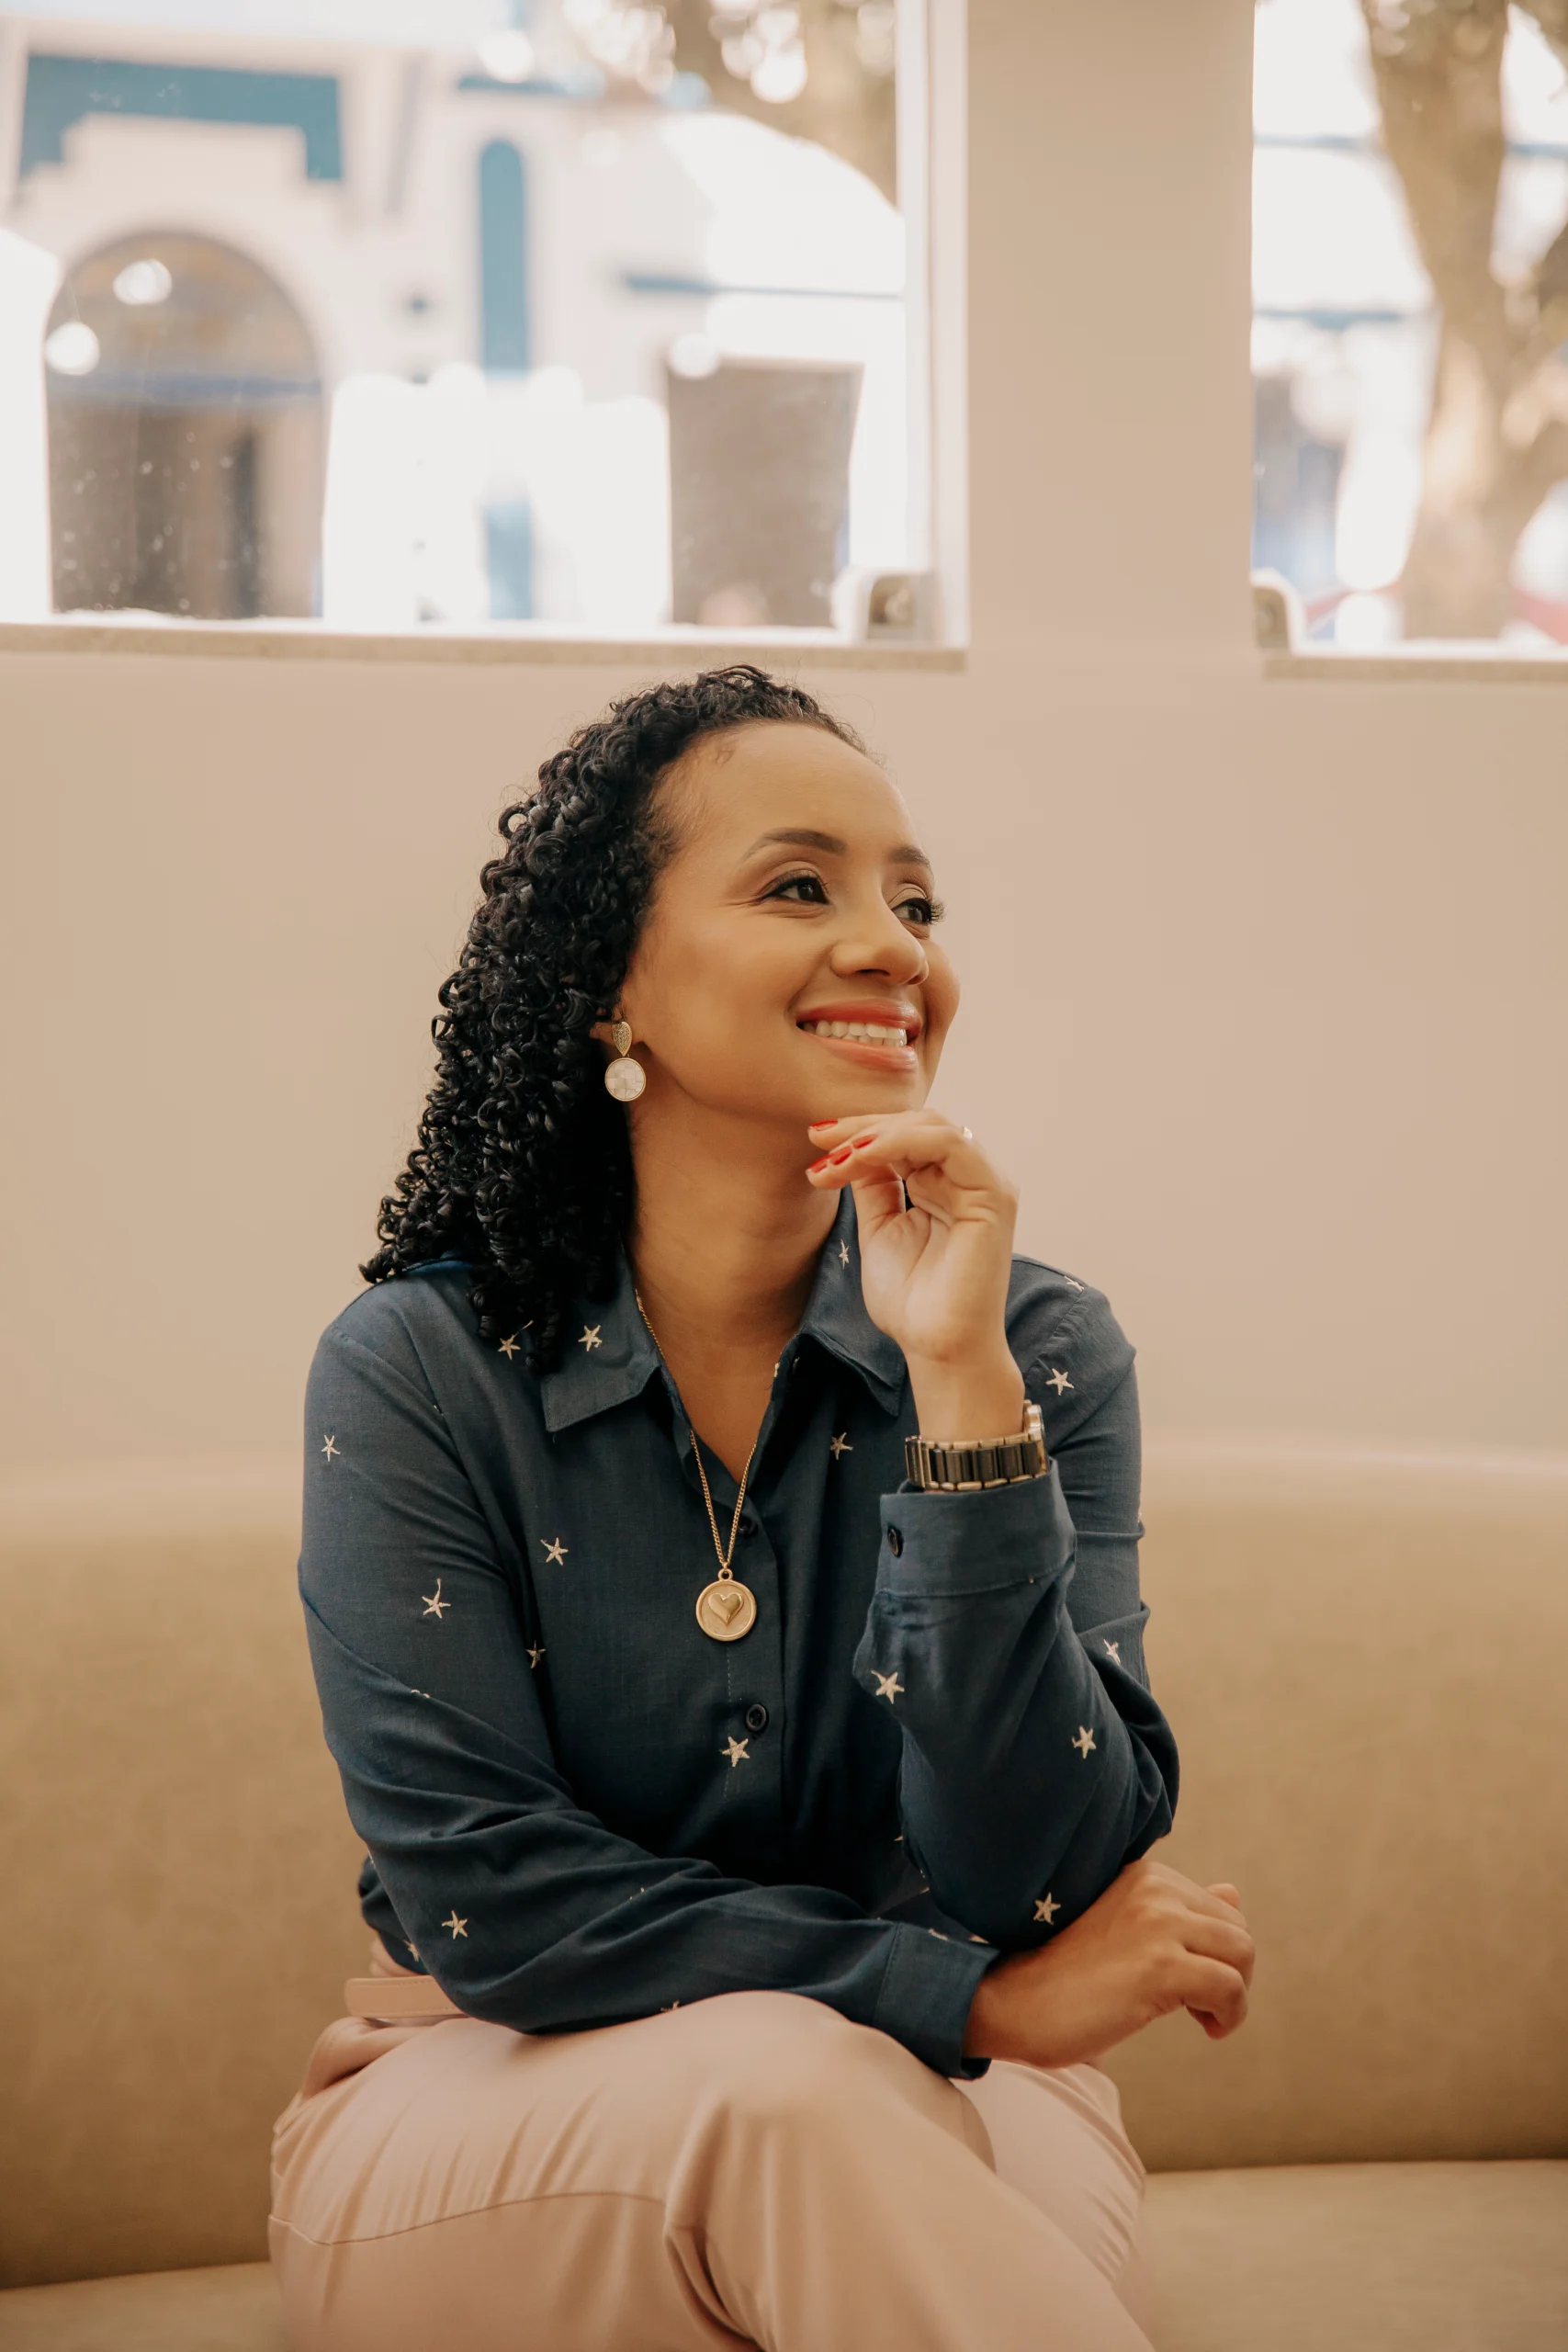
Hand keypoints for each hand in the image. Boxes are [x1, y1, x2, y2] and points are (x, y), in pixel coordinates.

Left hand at [806, 1111, 1022, 1435]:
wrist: (937, 1349)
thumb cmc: (912, 1302)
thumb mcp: (879, 1228)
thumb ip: (873, 1185)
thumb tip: (851, 1148)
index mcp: (944, 1185)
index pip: (905, 1138)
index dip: (859, 1134)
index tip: (814, 1143)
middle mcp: (968, 1179)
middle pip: (917, 1124)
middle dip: (863, 1127)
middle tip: (818, 1140)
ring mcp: (985, 1185)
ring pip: (933, 1126)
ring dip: (878, 1133)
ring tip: (838, 1154)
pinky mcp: (993, 1195)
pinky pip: (950, 1144)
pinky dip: (903, 1141)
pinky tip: (864, 1155)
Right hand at [962, 1857, 1254, 2068]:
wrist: (1015, 2000)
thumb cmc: (1066, 1973)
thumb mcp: (1126, 1929)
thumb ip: (1178, 1909)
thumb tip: (1232, 1893)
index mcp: (1146, 1876)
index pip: (1219, 1910)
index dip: (1213, 1953)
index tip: (1187, 1983)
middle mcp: (1154, 1889)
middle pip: (1237, 1931)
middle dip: (1230, 1973)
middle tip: (1197, 2006)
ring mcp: (1157, 1924)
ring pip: (1242, 1954)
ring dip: (1234, 1995)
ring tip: (1203, 2017)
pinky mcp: (1160, 1967)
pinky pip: (1231, 1988)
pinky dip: (1231, 2015)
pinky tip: (1206, 2028)